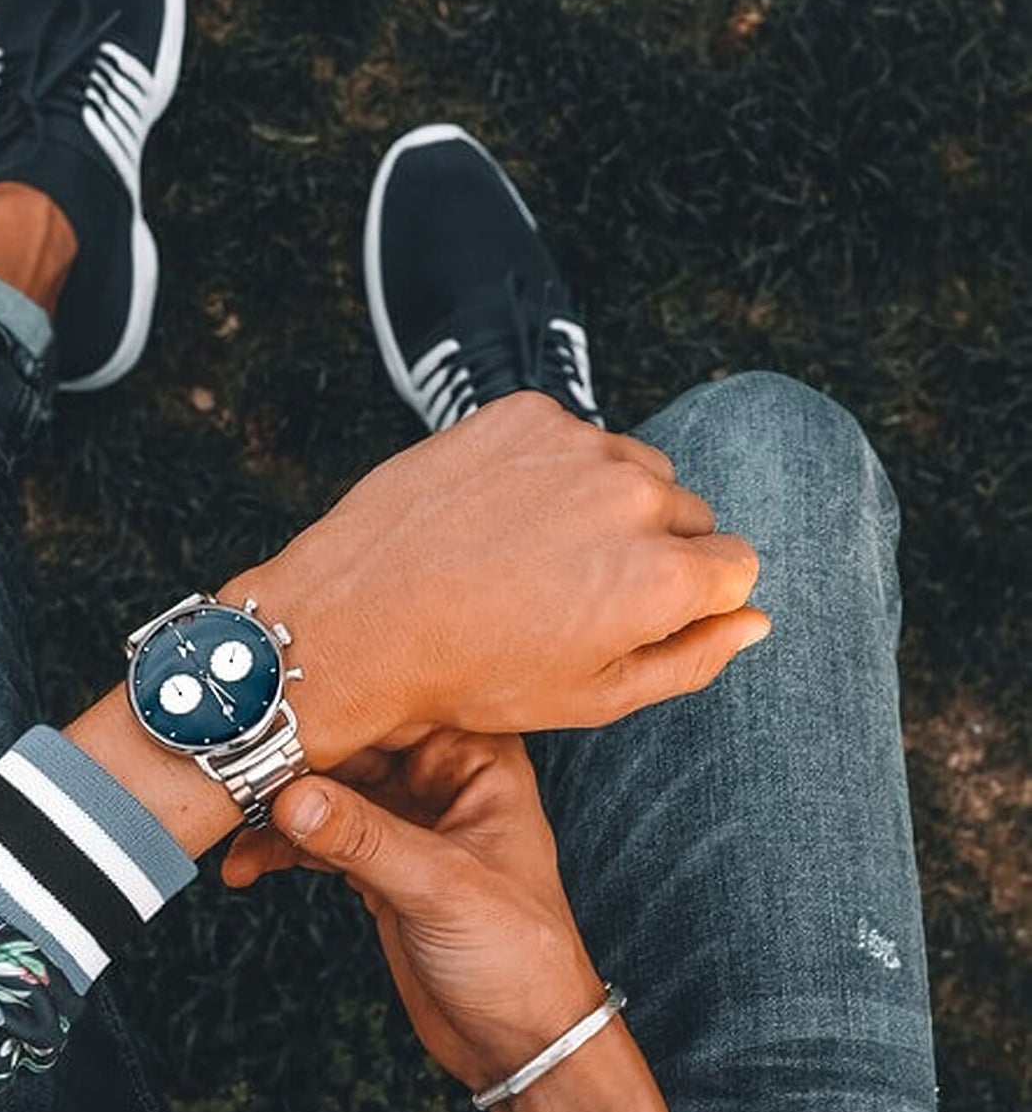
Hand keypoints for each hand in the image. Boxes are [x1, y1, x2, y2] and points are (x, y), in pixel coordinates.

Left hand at [220, 392, 768, 769]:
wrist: (356, 620)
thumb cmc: (469, 674)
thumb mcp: (591, 698)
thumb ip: (692, 659)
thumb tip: (756, 620)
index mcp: (663, 576)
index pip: (737, 567)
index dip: (689, 600)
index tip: (631, 614)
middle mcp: (634, 496)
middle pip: (688, 515)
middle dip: (650, 551)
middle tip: (569, 592)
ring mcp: (577, 446)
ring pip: (633, 471)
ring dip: (603, 504)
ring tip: (530, 554)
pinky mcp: (524, 414)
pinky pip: (572, 438)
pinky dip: (550, 470)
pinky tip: (499, 516)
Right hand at [222, 727, 696, 1111]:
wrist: (522, 1045)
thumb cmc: (522, 957)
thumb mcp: (442, 887)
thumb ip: (364, 839)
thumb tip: (293, 795)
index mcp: (477, 762)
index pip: (395, 712)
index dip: (335, 710)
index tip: (270, 718)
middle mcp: (441, 782)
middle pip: (351, 749)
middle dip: (291, 765)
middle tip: (233, 778)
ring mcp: (407, 824)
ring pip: (326, 794)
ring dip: (276, 811)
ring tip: (233, 828)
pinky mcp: (379, 865)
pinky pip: (317, 838)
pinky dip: (280, 848)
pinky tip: (248, 864)